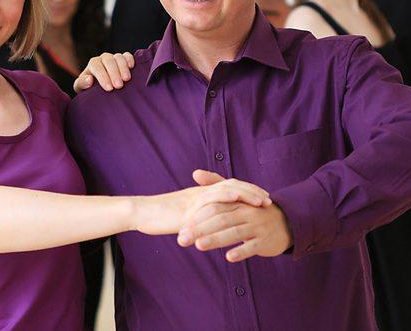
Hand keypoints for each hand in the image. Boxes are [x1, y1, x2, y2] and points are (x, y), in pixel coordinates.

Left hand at [73, 52, 134, 91]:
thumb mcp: (81, 88)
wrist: (99, 89)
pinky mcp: (124, 60)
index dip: (102, 76)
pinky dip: (130, 60)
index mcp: (93, 64)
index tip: (109, 88)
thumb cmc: (90, 89)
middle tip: (119, 86)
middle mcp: (103, 59)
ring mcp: (114, 58)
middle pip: (108, 61)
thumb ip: (81, 84)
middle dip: (114, 73)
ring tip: (126, 79)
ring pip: (118, 57)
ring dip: (123, 68)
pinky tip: (132, 67)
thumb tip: (89, 80)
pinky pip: (127, 56)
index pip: (96, 66)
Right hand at [133, 170, 271, 235]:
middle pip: (232, 185)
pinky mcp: (192, 205)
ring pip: (227, 189)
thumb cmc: (158, 216)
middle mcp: (201, 191)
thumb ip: (195, 217)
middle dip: (252, 191)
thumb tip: (206, 225)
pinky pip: (214, 198)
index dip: (245, 191)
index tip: (260, 197)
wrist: (142, 212)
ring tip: (262, 203)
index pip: (227, 187)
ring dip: (246, 194)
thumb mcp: (181, 217)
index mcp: (200, 193)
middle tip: (268, 199)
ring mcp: (197, 197)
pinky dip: (230, 199)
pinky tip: (241, 206)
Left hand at [176, 170, 291, 262]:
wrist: (286, 222)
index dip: (196, 218)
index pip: (214, 207)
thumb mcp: (238, 196)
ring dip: (216, 239)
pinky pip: (253, 246)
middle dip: (200, 230)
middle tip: (182, 240)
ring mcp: (256, 226)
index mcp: (237, 202)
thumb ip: (216, 184)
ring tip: (199, 246)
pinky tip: (229, 257)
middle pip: (221, 219)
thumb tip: (194, 172)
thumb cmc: (255, 210)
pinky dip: (241, 251)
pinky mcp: (265, 241)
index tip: (180, 229)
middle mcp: (246, 212)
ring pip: (235, 232)